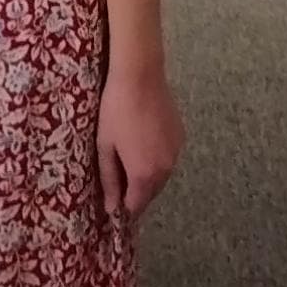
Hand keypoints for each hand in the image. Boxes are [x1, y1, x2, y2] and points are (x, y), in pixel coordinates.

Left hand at [97, 64, 182, 222]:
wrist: (140, 77)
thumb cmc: (115, 111)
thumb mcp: (105, 146)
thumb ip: (110, 180)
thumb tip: (112, 209)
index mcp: (144, 175)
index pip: (136, 206)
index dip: (123, 208)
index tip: (112, 203)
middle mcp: (166, 169)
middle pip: (150, 193)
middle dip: (135, 192)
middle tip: (117, 179)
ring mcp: (176, 153)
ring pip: (161, 177)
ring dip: (146, 176)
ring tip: (129, 157)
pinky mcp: (181, 138)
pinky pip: (167, 159)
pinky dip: (156, 159)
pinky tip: (143, 143)